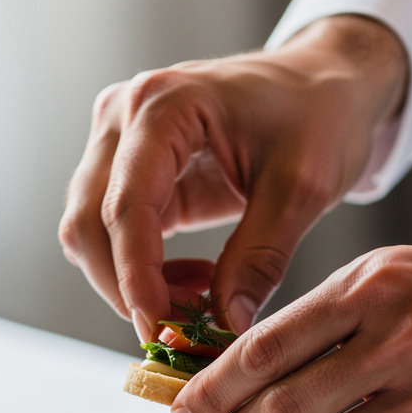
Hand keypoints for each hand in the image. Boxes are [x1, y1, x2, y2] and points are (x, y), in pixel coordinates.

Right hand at [58, 15, 406, 339]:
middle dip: (127, 289)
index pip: (125, 207)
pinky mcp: (126, 169)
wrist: (324, 84)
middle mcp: (124, 116)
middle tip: (181, 328)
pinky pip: (109, 234)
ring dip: (130, 283)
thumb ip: (260, 258)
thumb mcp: (303, 188)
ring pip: (88, 234)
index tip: (160, 328)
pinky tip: (192, 279)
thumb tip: (226, 325)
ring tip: (199, 297)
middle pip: (88, 224)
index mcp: (163, 106)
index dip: (136, 278)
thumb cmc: (319, 114)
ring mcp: (117, 141)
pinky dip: (140, 271)